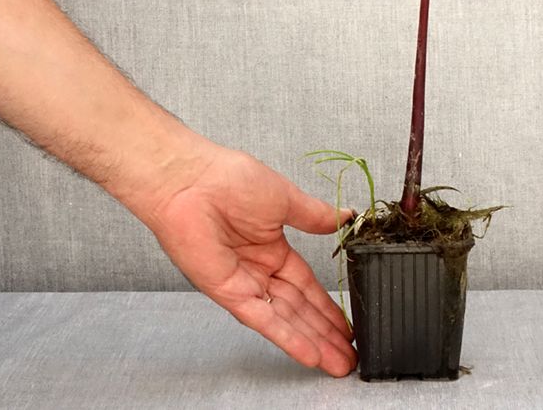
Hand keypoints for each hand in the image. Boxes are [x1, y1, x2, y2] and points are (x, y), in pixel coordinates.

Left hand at [145, 144, 356, 376]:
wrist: (193, 182)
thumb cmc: (231, 179)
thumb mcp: (286, 198)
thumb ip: (315, 215)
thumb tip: (346, 215)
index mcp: (273, 246)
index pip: (306, 284)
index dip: (327, 306)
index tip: (348, 324)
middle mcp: (259, 269)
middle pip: (299, 308)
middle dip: (325, 332)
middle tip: (349, 356)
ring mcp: (244, 283)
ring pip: (285, 319)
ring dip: (312, 341)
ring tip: (338, 363)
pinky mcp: (228, 293)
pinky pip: (262, 319)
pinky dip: (286, 336)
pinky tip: (308, 353)